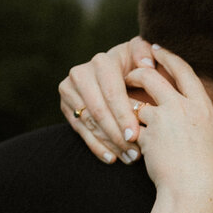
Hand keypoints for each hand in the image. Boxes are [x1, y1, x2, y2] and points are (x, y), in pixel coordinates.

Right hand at [59, 37, 155, 163]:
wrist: (118, 73)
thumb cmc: (137, 68)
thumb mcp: (145, 57)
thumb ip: (146, 54)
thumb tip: (145, 63)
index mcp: (102, 62)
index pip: (112, 93)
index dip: (123, 115)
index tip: (135, 136)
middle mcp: (81, 73)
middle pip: (98, 111)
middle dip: (117, 134)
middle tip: (134, 154)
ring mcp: (69, 90)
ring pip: (89, 123)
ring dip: (110, 144)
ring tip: (129, 158)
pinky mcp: (66, 106)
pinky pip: (80, 130)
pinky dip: (96, 146)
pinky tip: (112, 158)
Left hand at [128, 47, 212, 207]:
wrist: (195, 189)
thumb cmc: (208, 169)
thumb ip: (201, 116)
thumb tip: (194, 105)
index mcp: (203, 106)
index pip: (184, 71)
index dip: (168, 57)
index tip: (156, 49)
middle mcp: (183, 108)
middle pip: (151, 77)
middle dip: (136, 72)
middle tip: (128, 74)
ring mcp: (164, 121)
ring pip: (137, 104)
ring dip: (130, 109)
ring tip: (127, 116)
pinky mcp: (147, 137)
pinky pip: (132, 128)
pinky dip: (130, 134)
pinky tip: (132, 145)